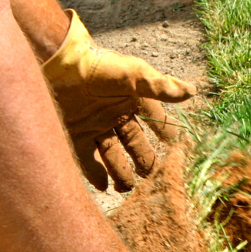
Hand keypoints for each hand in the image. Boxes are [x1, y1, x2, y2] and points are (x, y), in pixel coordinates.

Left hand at [43, 11, 195, 191]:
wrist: (59, 63)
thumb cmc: (99, 66)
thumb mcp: (133, 75)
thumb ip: (160, 87)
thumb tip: (191, 91)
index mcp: (132, 101)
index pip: (156, 120)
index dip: (166, 133)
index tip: (178, 148)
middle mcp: (115, 116)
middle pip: (135, 144)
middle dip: (145, 161)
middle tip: (153, 177)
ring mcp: (95, 127)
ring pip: (113, 157)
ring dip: (122, 173)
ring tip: (128, 188)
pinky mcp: (76, 135)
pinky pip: (88, 161)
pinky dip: (96, 174)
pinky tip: (104, 187)